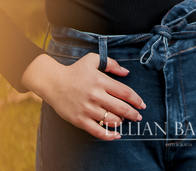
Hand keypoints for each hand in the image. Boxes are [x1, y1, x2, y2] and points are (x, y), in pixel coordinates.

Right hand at [21, 52, 145, 140]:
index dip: (137, 100)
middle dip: (133, 114)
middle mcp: (95, 95)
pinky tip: (116, 135)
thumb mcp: (92, 60)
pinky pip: (98, 131)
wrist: (53, 82)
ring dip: (121, 121)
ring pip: (111, 119)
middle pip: (121, 108)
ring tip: (124, 120)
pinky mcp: (80, 120)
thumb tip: (126, 72)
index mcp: (100, 80)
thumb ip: (111, 64)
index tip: (142, 105)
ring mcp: (87, 109)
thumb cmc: (74, 71)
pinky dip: (109, 135)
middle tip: (138, 117)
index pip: (125, 92)